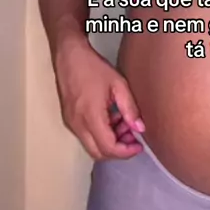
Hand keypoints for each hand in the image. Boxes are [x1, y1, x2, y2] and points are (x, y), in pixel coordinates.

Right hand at [53, 38, 144, 160]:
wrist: (69, 56)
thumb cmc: (93, 67)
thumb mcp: (118, 84)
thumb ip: (130, 109)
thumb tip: (140, 129)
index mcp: (91, 116)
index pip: (108, 148)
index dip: (126, 152)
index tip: (138, 145)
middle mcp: (78, 124)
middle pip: (99, 153)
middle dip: (118, 150)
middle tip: (132, 137)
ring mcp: (71, 123)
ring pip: (92, 146)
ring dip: (109, 142)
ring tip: (124, 123)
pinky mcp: (69, 120)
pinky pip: (86, 136)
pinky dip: (100, 134)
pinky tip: (111, 118)